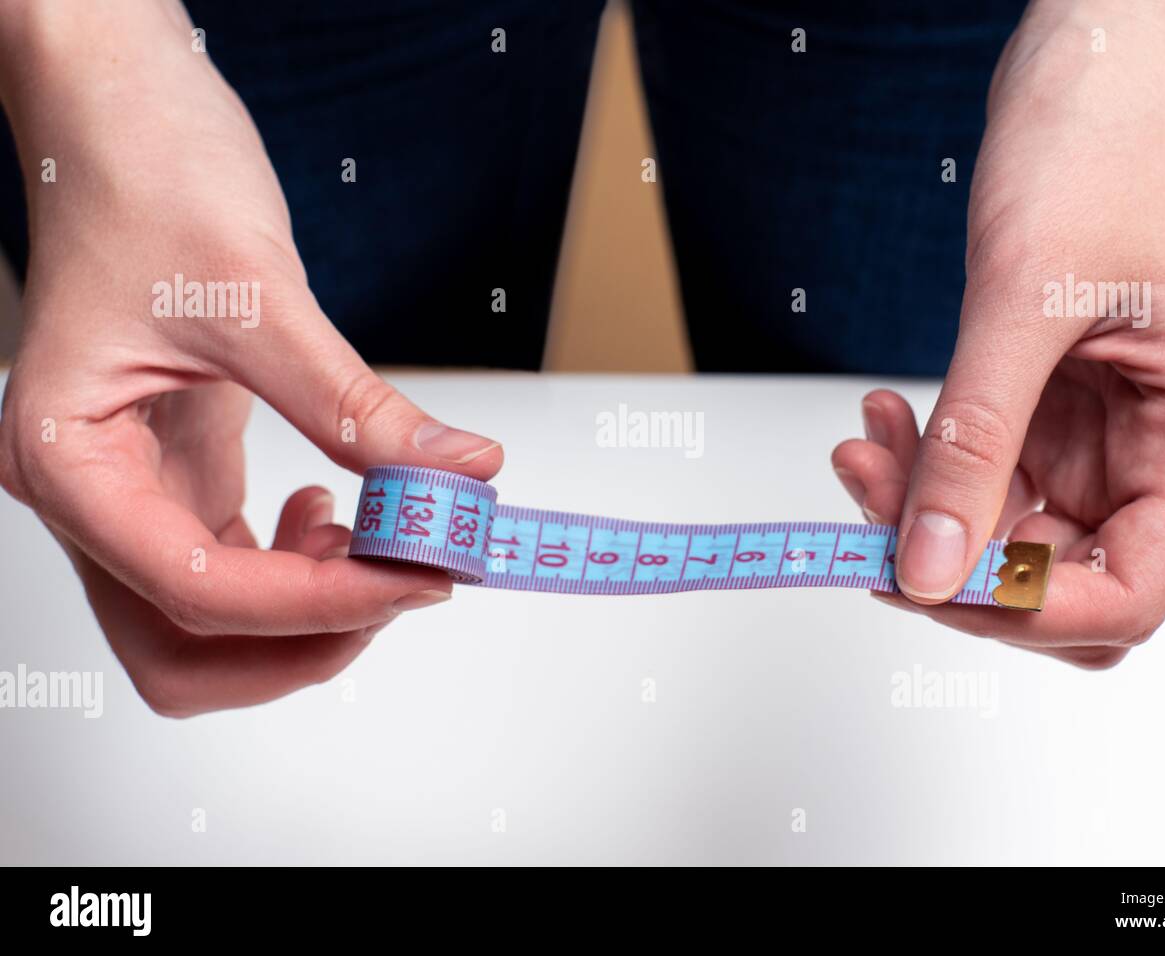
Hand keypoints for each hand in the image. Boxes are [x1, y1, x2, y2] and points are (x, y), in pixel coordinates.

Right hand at [0, 1, 501, 714]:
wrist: (122, 111)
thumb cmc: (146, 175)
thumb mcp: (259, 296)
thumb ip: (356, 405)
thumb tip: (460, 474)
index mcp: (67, 458)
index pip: (190, 587)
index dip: (315, 601)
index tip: (417, 574)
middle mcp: (88, 492)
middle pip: (183, 645)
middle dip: (300, 639)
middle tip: (404, 583)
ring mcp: (130, 487)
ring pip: (208, 621)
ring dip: (305, 615)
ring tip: (387, 549)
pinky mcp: (177, 469)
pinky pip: (234, 565)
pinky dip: (300, 571)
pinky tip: (345, 516)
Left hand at [832, 0, 1164, 666]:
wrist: (1095, 52)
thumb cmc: (1103, 140)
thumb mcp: (1023, 300)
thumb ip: (974, 443)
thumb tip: (929, 566)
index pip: (1129, 589)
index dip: (1023, 610)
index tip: (922, 581)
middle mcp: (1163, 445)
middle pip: (1060, 572)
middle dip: (956, 554)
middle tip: (870, 512)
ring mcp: (1108, 429)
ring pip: (1008, 528)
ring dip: (926, 505)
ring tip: (865, 447)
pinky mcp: (1056, 403)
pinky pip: (985, 470)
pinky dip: (928, 461)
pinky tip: (885, 422)